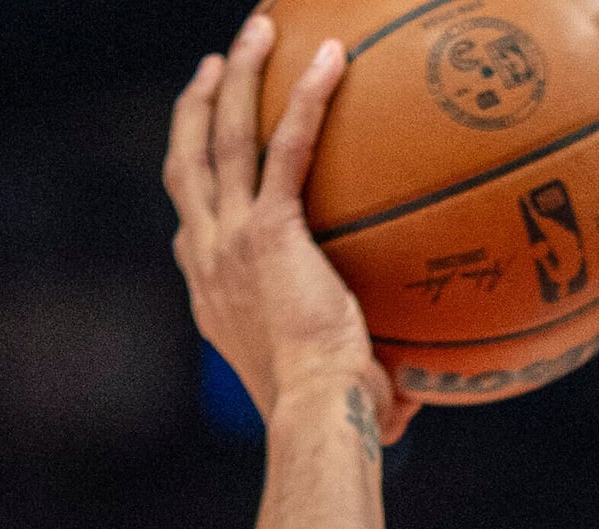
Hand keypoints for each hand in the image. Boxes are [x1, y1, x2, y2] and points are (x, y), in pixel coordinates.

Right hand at [164, 11, 409, 441]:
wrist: (317, 415)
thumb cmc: (334, 420)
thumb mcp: (337, 393)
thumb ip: (366, 384)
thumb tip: (411, 407)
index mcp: (213, 295)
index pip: (192, 229)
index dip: (195, 189)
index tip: (206, 158)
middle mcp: (208, 258)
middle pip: (187, 163)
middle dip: (196, 109)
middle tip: (214, 70)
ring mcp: (231, 239)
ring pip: (221, 138)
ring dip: (238, 78)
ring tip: (258, 32)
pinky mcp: (269, 229)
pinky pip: (287, 147)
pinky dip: (304, 98)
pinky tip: (331, 59)